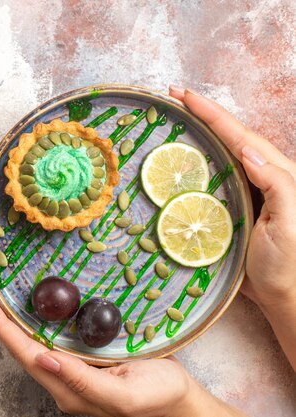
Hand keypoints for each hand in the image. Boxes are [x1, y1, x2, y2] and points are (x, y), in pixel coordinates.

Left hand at [0, 277, 243, 415]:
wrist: (180, 402)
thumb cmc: (157, 398)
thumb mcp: (123, 395)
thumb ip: (83, 383)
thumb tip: (44, 359)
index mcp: (67, 387)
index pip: (24, 351)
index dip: (0, 324)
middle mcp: (62, 375)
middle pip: (20, 342)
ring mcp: (71, 365)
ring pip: (31, 336)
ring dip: (10, 312)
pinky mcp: (83, 355)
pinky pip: (51, 333)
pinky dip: (34, 314)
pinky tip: (31, 299)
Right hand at [169, 86, 295, 370]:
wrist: (287, 297)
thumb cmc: (289, 262)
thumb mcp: (288, 221)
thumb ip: (276, 183)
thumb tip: (245, 148)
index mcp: (275, 175)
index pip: (239, 136)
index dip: (211, 113)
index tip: (184, 95)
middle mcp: (259, 178)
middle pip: (229, 137)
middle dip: (203, 114)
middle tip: (174, 98)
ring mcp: (245, 193)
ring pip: (220, 155)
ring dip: (199, 134)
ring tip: (176, 119)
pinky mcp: (232, 210)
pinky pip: (213, 179)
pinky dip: (197, 164)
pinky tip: (181, 162)